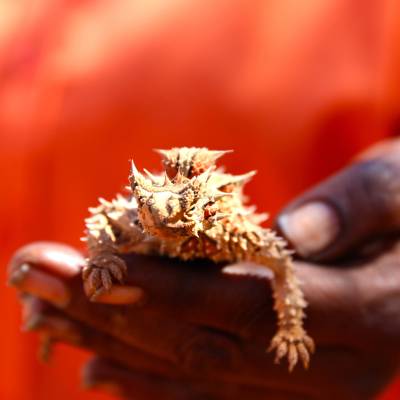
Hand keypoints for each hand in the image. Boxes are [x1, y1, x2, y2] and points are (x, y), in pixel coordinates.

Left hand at [8, 138, 399, 399]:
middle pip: (202, 346)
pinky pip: (203, 389)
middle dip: (113, 316)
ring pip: (191, 374)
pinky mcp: (279, 379)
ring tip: (43, 317)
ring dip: (111, 347)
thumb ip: (356, 208)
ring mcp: (301, 384)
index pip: (245, 306)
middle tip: (36, 279)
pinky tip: (93, 369)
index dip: (169, 291)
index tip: (98, 272)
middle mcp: (326, 367)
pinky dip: (144, 379)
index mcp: (363, 316)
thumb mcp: (399, 189)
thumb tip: (295, 232)